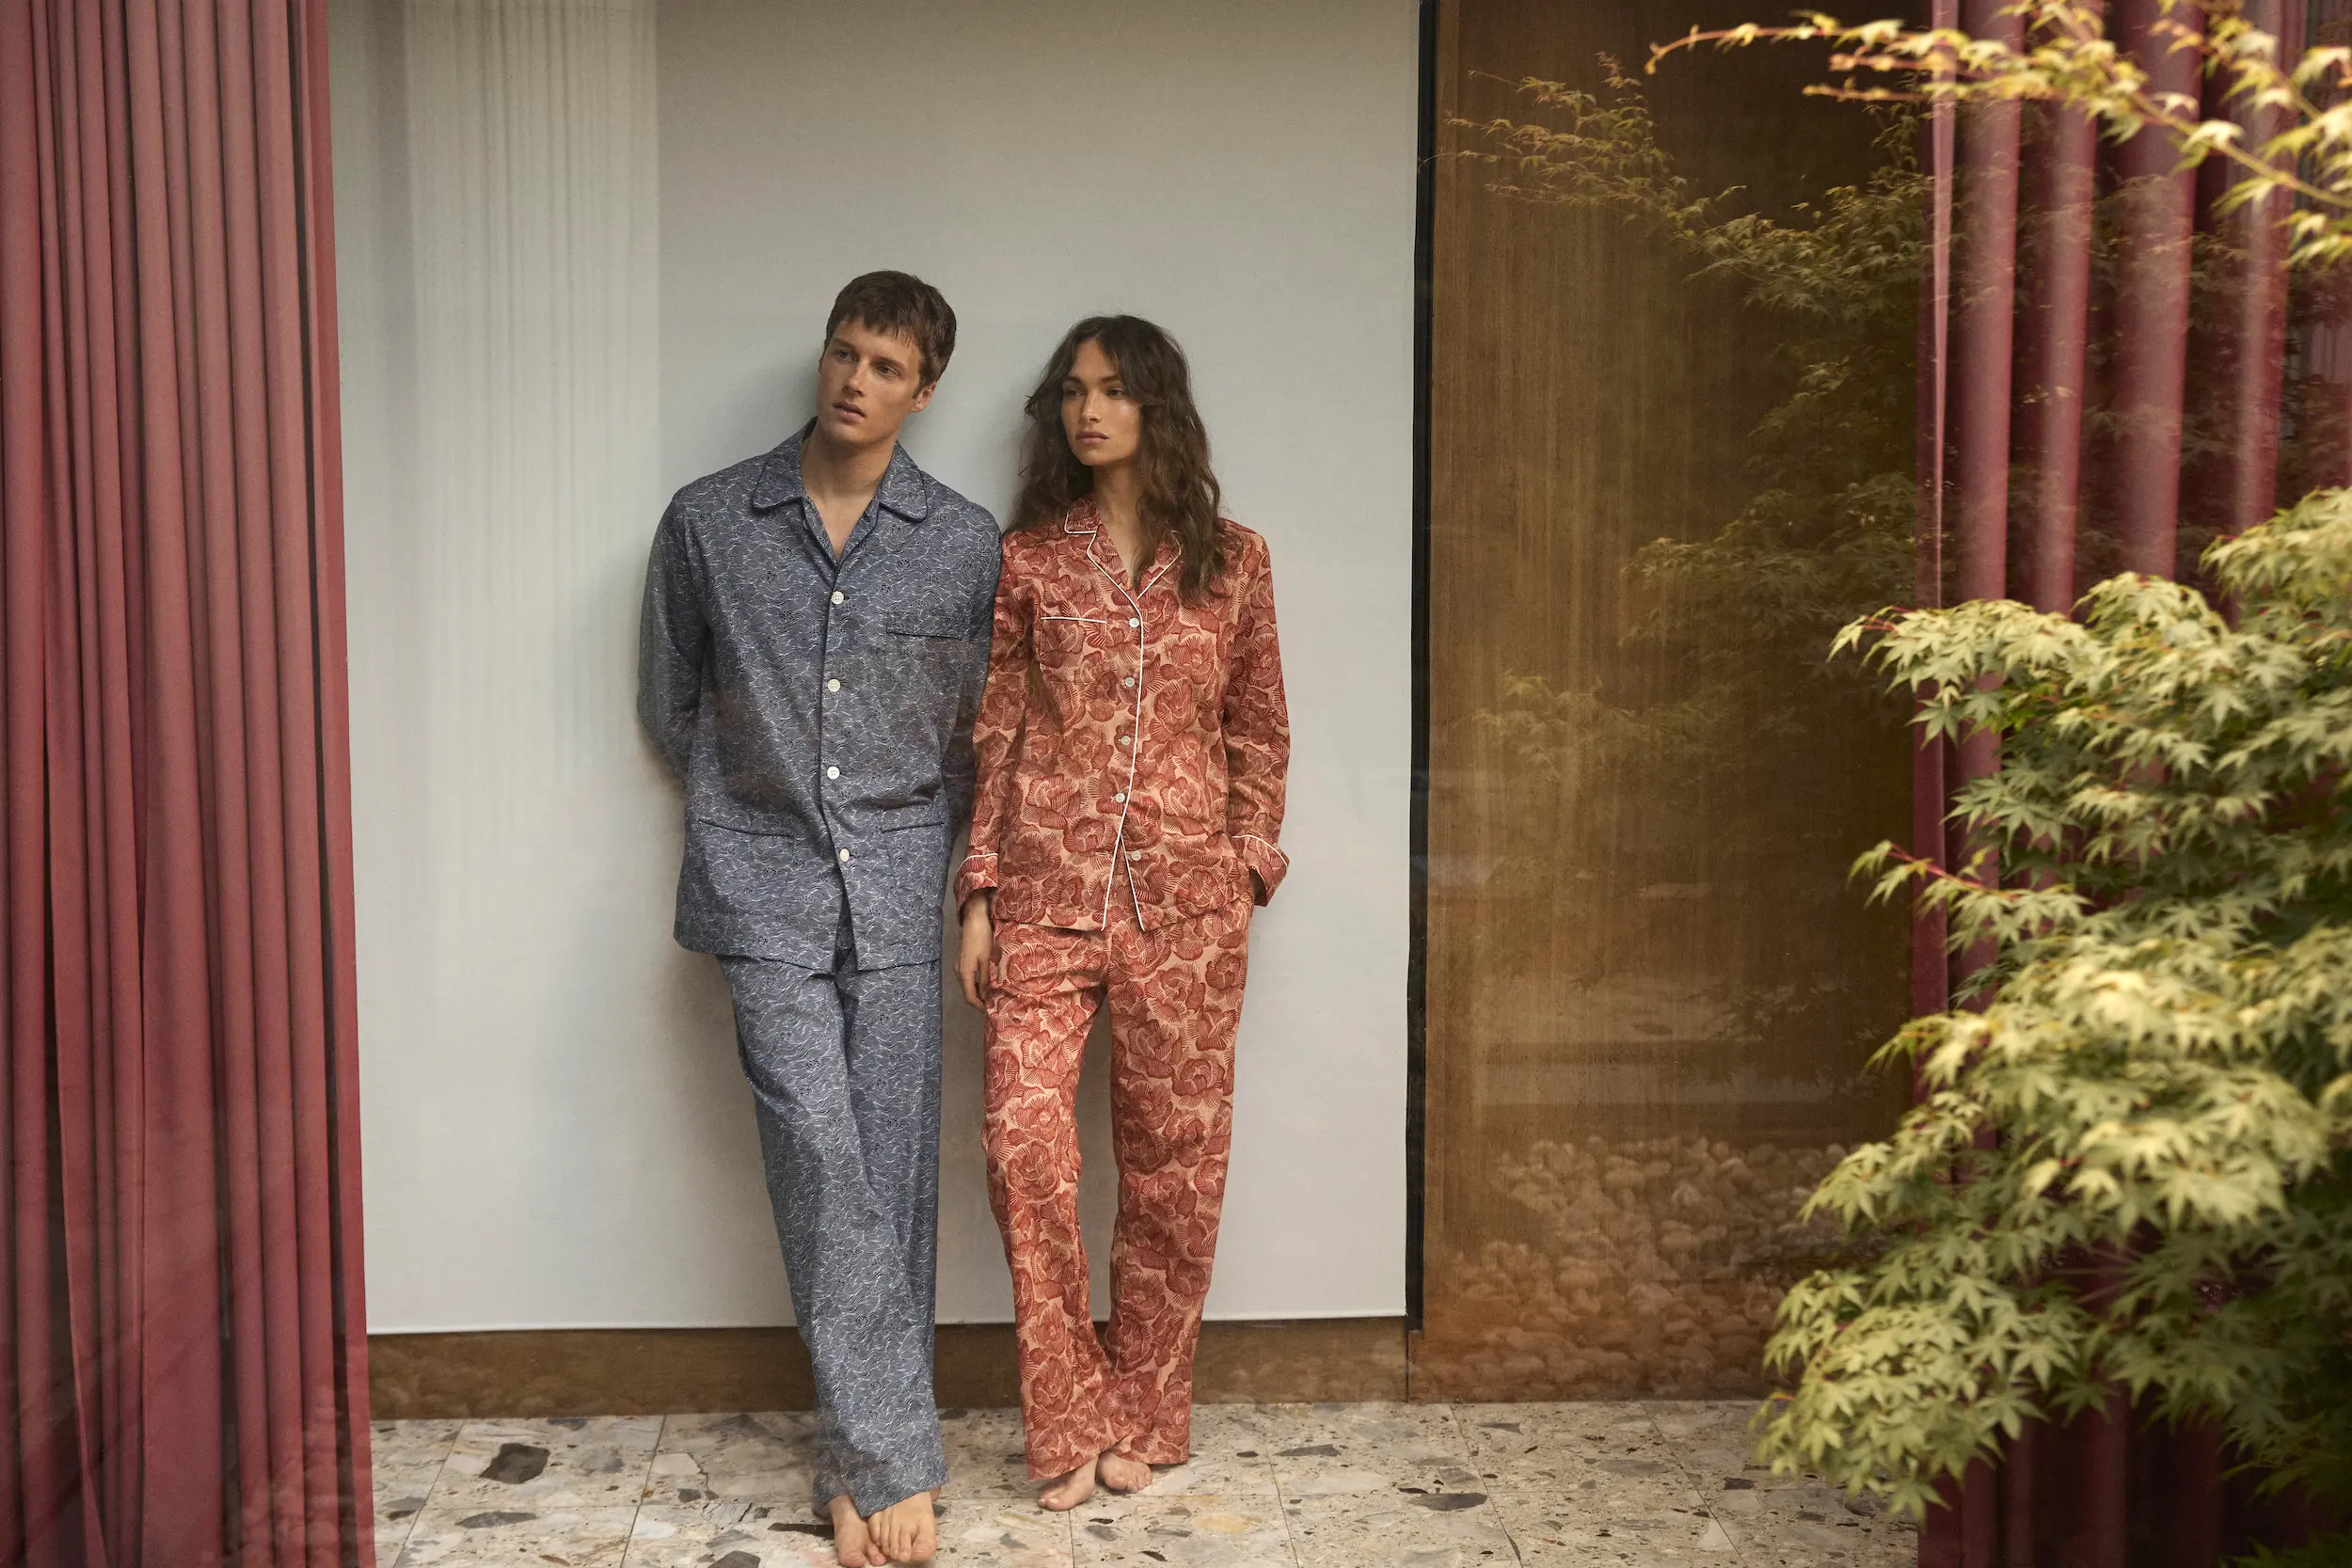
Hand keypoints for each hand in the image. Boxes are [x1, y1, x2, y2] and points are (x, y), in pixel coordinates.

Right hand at [956, 893, 993, 1009]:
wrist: (974, 918)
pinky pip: (968, 977)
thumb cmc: (982, 938)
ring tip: (991, 995)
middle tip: (993, 1004)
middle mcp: (959, 971)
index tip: (990, 1011)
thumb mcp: (986, 960)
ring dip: (978, 991)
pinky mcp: (963, 959)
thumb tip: (986, 997)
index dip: (979, 1005)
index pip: (970, 996)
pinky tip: (986, 982)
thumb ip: (985, 979)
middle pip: (967, 992)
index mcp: (964, 973)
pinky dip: (976, 983)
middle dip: (979, 1000)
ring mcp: (959, 965)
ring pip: (968, 984)